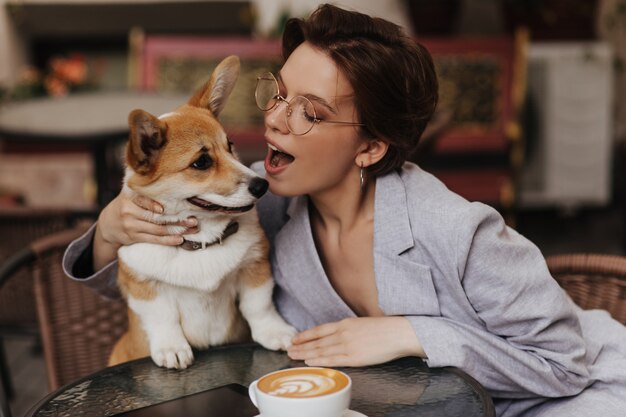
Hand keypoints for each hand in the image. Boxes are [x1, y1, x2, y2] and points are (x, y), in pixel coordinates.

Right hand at [93, 192, 197, 269]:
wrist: (108, 224)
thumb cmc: (126, 204)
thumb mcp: (129, 193)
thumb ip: (144, 188)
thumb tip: (168, 178)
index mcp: (128, 197)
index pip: (141, 200)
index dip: (151, 205)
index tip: (162, 209)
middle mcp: (128, 212)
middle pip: (155, 217)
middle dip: (176, 219)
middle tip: (192, 219)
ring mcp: (131, 226)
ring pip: (157, 229)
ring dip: (177, 230)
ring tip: (192, 228)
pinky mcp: (134, 237)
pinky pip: (154, 240)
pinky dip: (168, 240)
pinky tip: (179, 239)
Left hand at [287, 316, 424, 366]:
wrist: (398, 333)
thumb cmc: (384, 329)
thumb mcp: (362, 323)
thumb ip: (348, 328)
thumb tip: (338, 334)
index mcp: (345, 323)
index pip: (320, 330)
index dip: (306, 335)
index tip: (295, 338)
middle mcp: (343, 333)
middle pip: (317, 341)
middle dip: (301, 346)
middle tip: (288, 350)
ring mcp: (347, 345)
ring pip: (321, 350)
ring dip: (305, 354)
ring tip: (293, 356)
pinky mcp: (354, 357)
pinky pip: (333, 360)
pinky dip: (319, 361)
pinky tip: (310, 362)